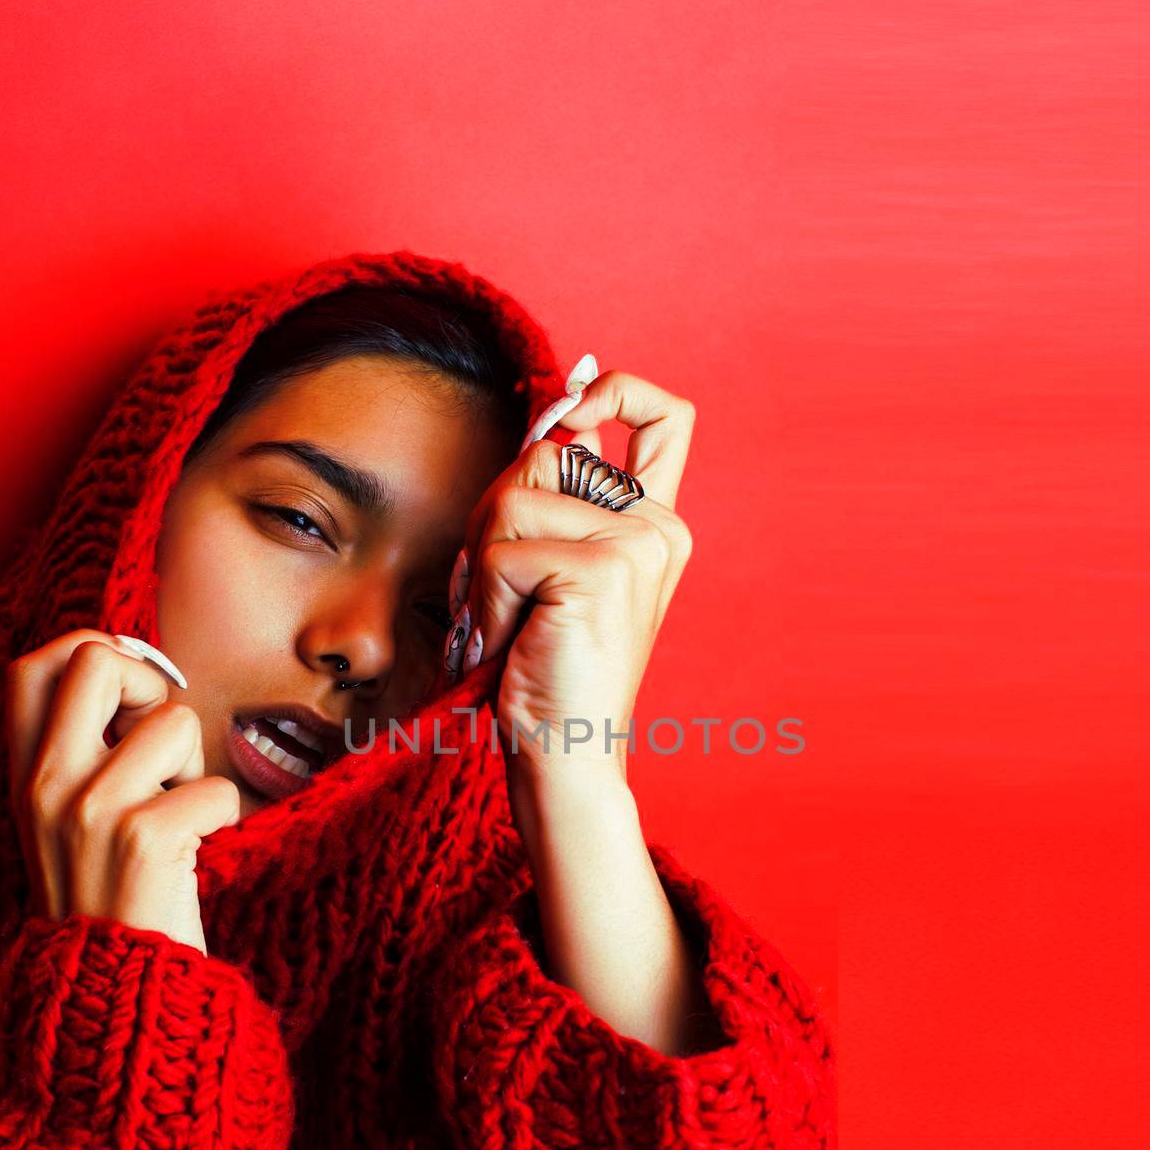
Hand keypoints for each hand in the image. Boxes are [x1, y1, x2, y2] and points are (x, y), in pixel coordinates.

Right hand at [5, 630, 239, 953]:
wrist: (110, 1004)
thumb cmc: (112, 903)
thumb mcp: (68, 822)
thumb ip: (86, 753)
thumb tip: (139, 671)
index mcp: (23, 776)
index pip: (32, 665)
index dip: (94, 653)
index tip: (132, 696)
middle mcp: (45, 784)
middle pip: (95, 659)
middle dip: (149, 681)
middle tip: (162, 742)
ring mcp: (90, 810)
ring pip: (176, 721)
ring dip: (195, 767)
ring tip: (177, 818)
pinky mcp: (142, 839)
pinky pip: (216, 787)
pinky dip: (223, 819)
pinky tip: (194, 855)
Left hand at [444, 369, 694, 792]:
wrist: (566, 758)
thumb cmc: (544, 672)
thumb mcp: (548, 570)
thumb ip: (552, 499)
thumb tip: (545, 419)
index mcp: (655, 525)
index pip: (665, 415)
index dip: (614, 390)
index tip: (569, 412)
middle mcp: (659, 528)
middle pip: (547, 452)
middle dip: (496, 516)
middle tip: (505, 596)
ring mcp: (638, 546)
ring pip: (513, 497)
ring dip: (484, 568)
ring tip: (511, 627)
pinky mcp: (602, 570)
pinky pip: (500, 553)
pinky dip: (485, 604)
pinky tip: (510, 646)